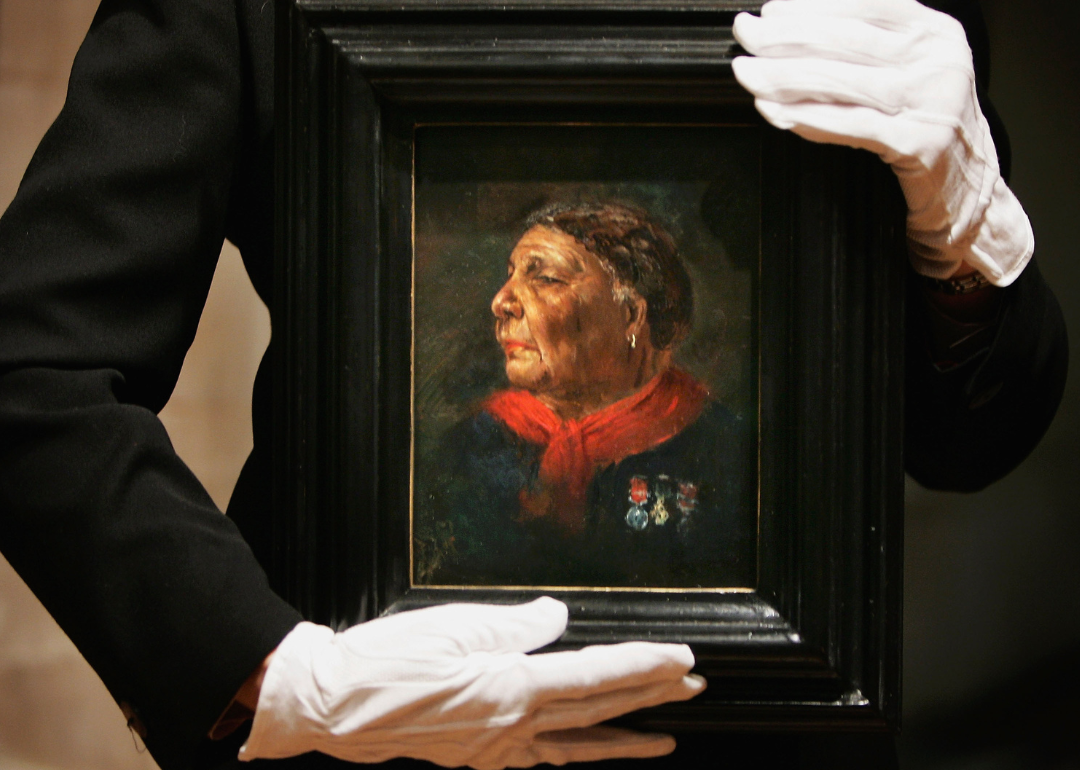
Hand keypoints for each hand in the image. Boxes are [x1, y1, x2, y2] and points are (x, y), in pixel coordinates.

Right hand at [238, 597, 704, 768]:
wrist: (333, 703)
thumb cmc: (388, 660)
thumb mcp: (457, 625)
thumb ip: (518, 626)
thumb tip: (558, 618)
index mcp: (510, 687)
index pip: (596, 675)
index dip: (645, 667)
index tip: (683, 658)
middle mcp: (512, 725)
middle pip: (597, 709)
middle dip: (650, 697)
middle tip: (694, 686)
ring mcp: (496, 748)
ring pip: (576, 743)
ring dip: (624, 737)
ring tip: (663, 740)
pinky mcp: (479, 757)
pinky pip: (540, 758)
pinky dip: (573, 753)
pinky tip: (588, 752)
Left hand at [732, 0, 1032, 285]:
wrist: (970, 187)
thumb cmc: (928, 125)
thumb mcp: (911, 70)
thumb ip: (867, 47)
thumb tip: (793, 30)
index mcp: (933, 30)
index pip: (864, 5)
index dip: (811, 6)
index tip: (770, 12)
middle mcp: (936, 58)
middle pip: (846, 39)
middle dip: (786, 37)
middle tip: (745, 35)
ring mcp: (931, 100)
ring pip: (843, 80)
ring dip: (785, 75)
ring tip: (748, 72)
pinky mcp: (918, 143)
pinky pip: (850, 126)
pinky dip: (807, 117)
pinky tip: (775, 111)